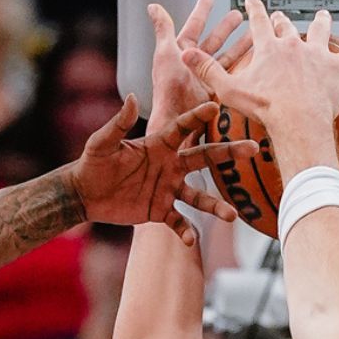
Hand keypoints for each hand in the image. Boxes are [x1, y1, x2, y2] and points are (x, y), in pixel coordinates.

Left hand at [70, 95, 255, 245]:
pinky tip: (192, 241)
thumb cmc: (93, 163)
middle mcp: (170, 166)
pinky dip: (186, 231)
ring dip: (215, 206)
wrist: (85, 194)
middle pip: (205, 158)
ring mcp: (168, 189)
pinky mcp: (160, 211)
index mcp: (159, 145)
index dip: (198, 117)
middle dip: (229, 154)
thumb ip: (118, 123)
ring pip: (199, 197)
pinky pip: (178, 222)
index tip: (215, 105)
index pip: (184, 128)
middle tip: (253, 148)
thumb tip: (133, 97)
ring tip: (233, 216)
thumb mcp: (102, 142)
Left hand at [147, 0, 248, 135]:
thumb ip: (163, 29)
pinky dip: (245, 64)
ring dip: (240, 43)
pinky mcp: (218, 90)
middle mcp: (195, 64)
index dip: (202, 10)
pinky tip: (256, 55)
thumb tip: (154, 7)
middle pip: (214, 40)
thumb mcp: (165, 53)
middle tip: (239, 14)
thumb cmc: (168, 89)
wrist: (179, 122)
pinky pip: (234, 73)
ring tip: (254, 33)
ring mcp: (207, 77)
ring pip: (227, 55)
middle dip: (226, 27)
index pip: (194, 25)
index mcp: (181, 52)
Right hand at [183, 0, 338, 127]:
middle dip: (281, 19)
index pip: (258, 22)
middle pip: (287, 25)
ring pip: (320, 31)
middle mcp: (293, 44)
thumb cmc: (263, 108)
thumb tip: (182, 54)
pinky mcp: (337, 68)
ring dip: (321, 22)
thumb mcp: (228, 90)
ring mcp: (317, 54)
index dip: (254, 9)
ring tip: (323, 15)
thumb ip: (206, 70)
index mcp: (268, 47)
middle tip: (278, 15)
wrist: (297, 120)